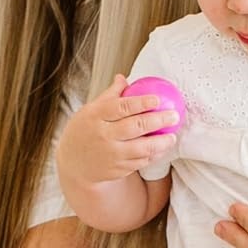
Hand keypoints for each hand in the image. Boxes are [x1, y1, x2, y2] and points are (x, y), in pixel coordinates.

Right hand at [56, 73, 179, 186]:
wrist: (73, 164)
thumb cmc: (84, 131)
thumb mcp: (90, 111)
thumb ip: (109, 96)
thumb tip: (123, 78)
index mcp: (96, 116)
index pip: (121, 107)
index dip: (141, 102)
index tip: (158, 99)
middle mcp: (103, 135)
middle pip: (135, 127)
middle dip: (158, 121)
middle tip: (174, 116)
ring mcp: (110, 154)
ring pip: (141, 148)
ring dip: (160, 143)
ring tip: (172, 137)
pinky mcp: (117, 169)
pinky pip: (139, 162)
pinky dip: (153, 156)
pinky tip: (162, 149)